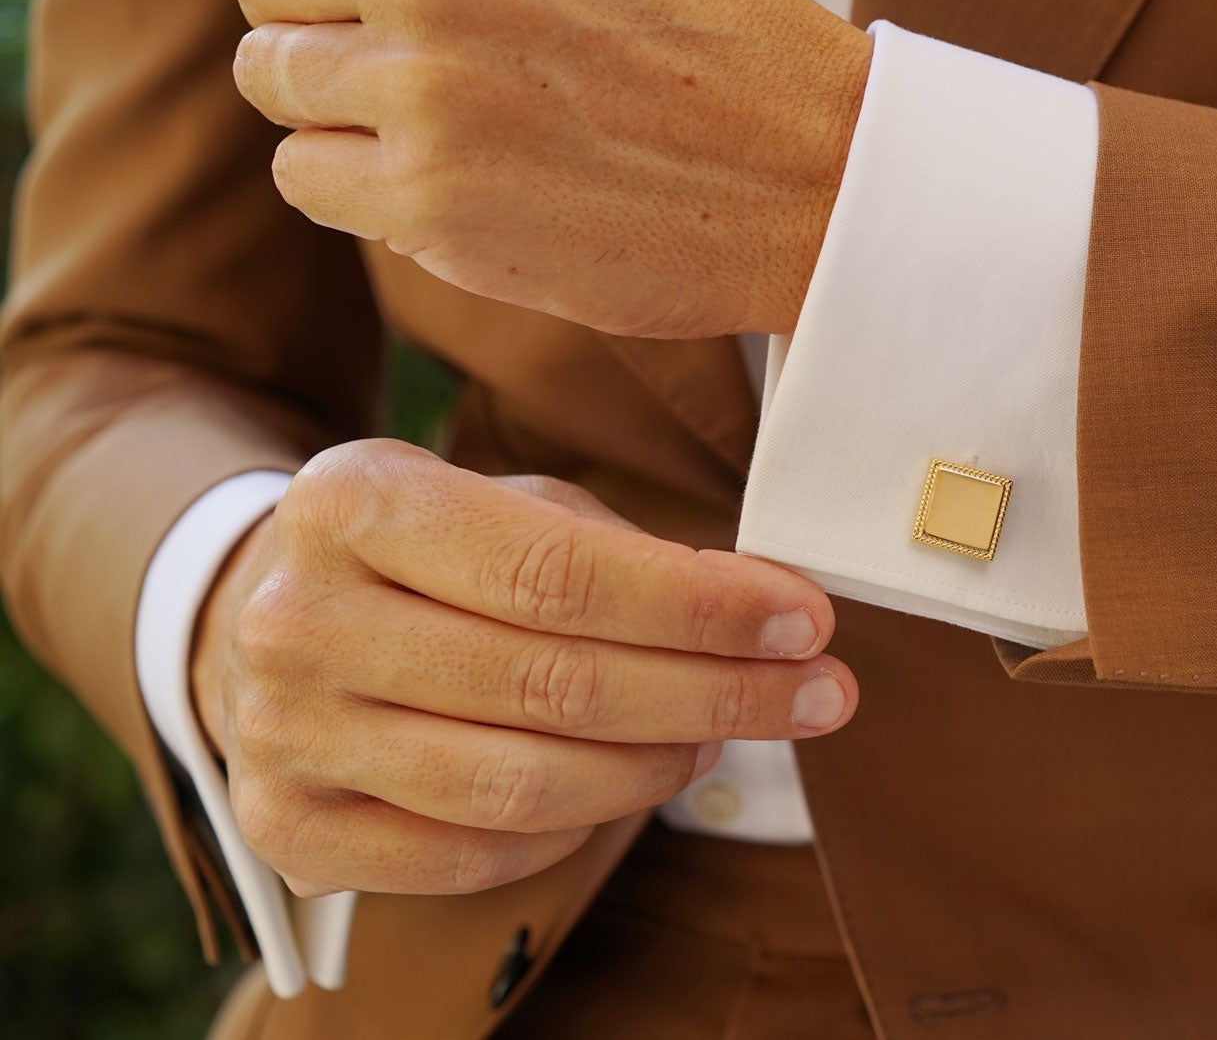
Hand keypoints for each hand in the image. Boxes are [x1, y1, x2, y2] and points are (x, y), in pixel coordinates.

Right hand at [190, 439, 855, 896]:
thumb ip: (627, 552)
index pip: (556, 572)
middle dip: (715, 692)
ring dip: (658, 767)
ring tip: (726, 732)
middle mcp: (299, 618)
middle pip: (552, 684)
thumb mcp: (509, 505)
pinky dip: (576, 829)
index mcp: (355, 500)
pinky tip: (629, 781)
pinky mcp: (288, 829)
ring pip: (522, 784)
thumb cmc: (427, 555)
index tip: (806, 620)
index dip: (700, 607)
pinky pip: (475, 854)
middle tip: (818, 692)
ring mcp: (282, 734)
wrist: (260, 620)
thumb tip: (769, 612)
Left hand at [228, 0, 872, 339]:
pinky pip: (304, 173)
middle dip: (317, 18)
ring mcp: (423, 83)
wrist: (822, 178)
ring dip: (335, 104)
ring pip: (273, 76)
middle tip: (406, 61)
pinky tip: (442, 183)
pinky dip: (355, 185)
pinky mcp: (428, 199)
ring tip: (435, 124)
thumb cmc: (722, 46)